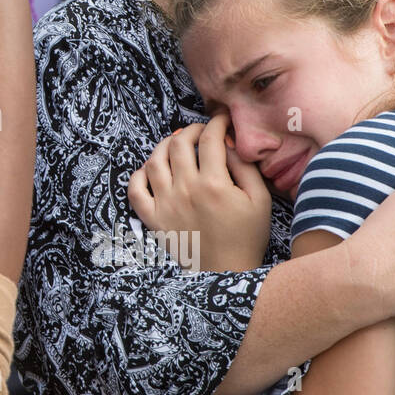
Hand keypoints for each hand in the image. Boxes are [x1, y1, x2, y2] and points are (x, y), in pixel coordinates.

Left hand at [127, 112, 271, 271]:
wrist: (226, 273)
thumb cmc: (246, 236)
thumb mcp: (259, 199)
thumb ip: (245, 167)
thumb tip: (228, 143)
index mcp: (214, 184)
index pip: (210, 139)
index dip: (217, 123)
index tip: (222, 121)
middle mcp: (185, 190)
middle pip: (179, 143)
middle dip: (191, 130)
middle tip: (201, 132)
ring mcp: (165, 204)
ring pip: (154, 160)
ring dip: (165, 145)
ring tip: (177, 145)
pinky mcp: (153, 219)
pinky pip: (135, 189)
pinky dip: (139, 174)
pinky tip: (153, 171)